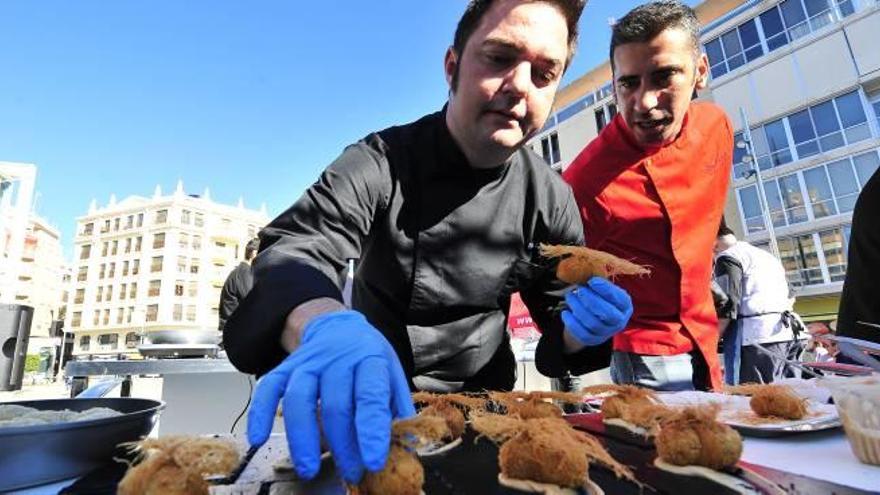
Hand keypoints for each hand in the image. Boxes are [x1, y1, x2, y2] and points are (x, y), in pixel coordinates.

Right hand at [247, 310, 414, 482]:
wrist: (338, 326)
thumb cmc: (367, 357)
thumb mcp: (392, 373)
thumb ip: (397, 408)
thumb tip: (408, 445)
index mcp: (370, 360)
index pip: (370, 397)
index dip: (371, 431)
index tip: (373, 461)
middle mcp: (337, 360)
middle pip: (335, 405)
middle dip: (342, 445)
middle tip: (350, 472)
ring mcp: (308, 363)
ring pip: (299, 399)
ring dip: (302, 438)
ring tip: (308, 468)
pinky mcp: (286, 367)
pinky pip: (269, 389)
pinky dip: (260, 413)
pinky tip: (258, 438)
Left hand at [561, 277, 632, 345]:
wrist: (593, 317)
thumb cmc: (599, 297)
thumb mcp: (602, 288)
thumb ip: (597, 282)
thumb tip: (584, 271)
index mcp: (624, 305)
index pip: (619, 299)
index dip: (605, 290)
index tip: (592, 281)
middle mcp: (619, 321)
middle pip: (607, 314)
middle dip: (591, 300)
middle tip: (579, 289)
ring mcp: (607, 333)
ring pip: (593, 324)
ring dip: (579, 308)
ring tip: (570, 296)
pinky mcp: (593, 340)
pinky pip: (582, 334)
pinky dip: (572, 323)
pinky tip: (565, 312)